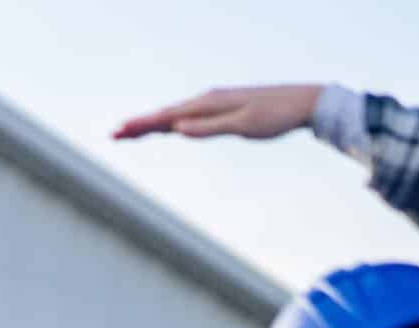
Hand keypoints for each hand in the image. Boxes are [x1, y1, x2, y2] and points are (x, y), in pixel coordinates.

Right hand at [114, 85, 321, 141]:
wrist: (304, 102)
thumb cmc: (276, 116)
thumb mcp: (243, 126)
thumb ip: (209, 128)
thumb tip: (178, 129)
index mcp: (209, 104)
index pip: (167, 117)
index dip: (142, 126)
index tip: (119, 132)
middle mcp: (208, 100)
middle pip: (166, 115)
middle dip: (139, 125)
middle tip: (114, 135)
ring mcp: (214, 104)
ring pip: (175, 116)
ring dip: (152, 125)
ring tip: (130, 133)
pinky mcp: (222, 109)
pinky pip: (188, 116)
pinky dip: (170, 123)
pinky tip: (166, 128)